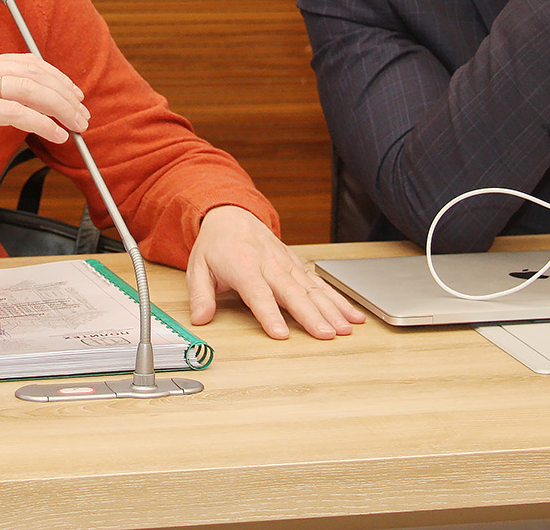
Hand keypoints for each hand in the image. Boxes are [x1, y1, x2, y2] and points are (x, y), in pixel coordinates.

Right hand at [0, 53, 89, 161]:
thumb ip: (2, 100)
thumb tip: (39, 107)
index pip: (27, 63)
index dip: (56, 77)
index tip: (75, 95)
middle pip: (34, 74)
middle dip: (64, 94)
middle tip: (83, 114)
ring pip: (30, 90)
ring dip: (60, 108)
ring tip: (77, 126)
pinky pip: (17, 112)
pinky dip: (43, 123)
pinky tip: (56, 134)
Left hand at [185, 205, 366, 339]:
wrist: (232, 215)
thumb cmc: (216, 245)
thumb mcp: (198, 267)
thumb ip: (200, 295)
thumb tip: (200, 319)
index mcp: (243, 266)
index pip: (258, 294)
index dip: (269, 314)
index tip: (281, 334)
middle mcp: (270, 264)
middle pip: (293, 292)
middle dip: (311, 315)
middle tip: (326, 334)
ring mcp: (287, 264)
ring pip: (312, 288)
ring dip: (331, 309)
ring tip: (345, 328)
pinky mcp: (298, 266)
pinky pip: (321, 284)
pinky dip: (338, 299)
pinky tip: (352, 315)